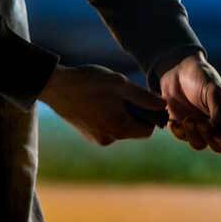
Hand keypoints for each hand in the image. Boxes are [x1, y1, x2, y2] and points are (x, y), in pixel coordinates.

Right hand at [39, 64, 166, 145]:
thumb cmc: (90, 82)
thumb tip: (164, 106)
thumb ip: (144, 97)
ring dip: (121, 113)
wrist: (56, 85)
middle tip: (124, 93)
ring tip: (108, 95)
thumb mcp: (121, 84)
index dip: (151, 116)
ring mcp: (96, 138)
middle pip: (134, 130)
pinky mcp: (88, 134)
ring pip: (121, 127)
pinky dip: (109, 115)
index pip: (148, 130)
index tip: (144, 99)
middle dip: (135, 113)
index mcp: (120, 129)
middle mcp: (109, 139)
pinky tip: (98, 101)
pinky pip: (108, 127)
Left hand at [159, 52, 220, 151]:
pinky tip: (175, 121)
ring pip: (201, 145)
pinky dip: (179, 132)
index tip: (218, 134)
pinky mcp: (184, 127)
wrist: (178, 70)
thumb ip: (220, 113)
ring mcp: (201, 127)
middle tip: (202, 123)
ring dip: (194, 135)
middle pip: (219, 147)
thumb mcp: (215, 91)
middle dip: (210, 138)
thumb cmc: (202, 76)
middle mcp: (218, 125)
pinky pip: (183, 138)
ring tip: (188, 119)